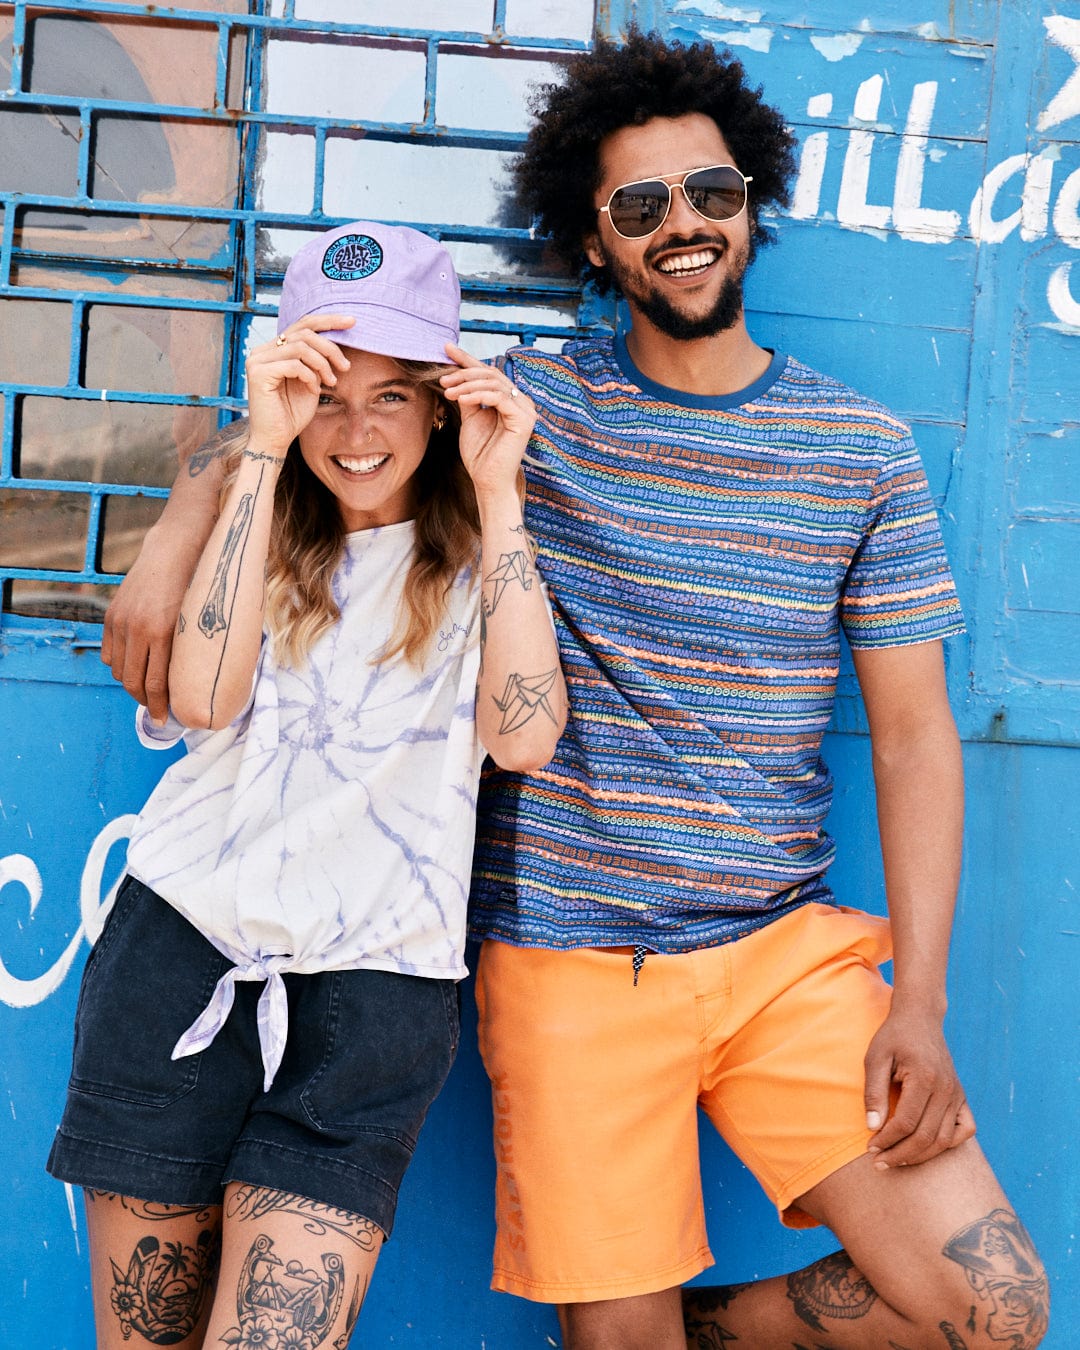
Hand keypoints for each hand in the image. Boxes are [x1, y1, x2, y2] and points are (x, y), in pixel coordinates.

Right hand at [101, 526, 192, 722]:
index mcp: (164, 632)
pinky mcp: (112, 615)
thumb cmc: (197, 588)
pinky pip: (109, 654)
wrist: (173, 552)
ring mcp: (122, 621)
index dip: (161, 706)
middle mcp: (139, 628)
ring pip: (119, 670)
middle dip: (146, 702)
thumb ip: (191, 651)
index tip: (166, 720)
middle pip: (134, 681)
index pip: (156, 683)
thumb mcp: (198, 621)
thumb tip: (196, 685)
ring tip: (147, 690)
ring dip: (132, 685)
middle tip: (157, 711)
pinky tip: (134, 668)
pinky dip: (120, 666)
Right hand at [245, 315, 354, 453]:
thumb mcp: (312, 380)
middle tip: (346, 366)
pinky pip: (294, 364)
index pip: (303, 324)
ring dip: (323, 364)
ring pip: (301, 347)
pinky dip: (310, 376)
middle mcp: (263, 350)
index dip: (328, 320)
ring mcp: (257, 360)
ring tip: (332, 381)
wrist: (276, 440)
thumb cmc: (293, 413)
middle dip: (331, 347)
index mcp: (274, 348)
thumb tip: (337, 339)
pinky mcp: (257, 373)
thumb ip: (318, 360)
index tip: (352, 322)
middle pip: (304, 331)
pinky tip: (314, 390)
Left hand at [439, 343, 535, 501]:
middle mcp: (521, 402)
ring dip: (467, 384)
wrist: (487, 481)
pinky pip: (499, 398)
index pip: (488, 373)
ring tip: (448, 392)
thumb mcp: (470, 417)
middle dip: (464, 373)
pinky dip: (478, 395)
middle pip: (491, 374)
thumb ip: (468, 396)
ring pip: (494, 383)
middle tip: (443, 378)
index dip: (467, 359)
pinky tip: (461, 400)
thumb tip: (456, 373)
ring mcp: (526, 410)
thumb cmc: (480, 454)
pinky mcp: (524, 420)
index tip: (446, 349)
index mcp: (510, 400)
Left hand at [863, 1005, 975, 1168]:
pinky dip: (949, 1144)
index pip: (907, 1123)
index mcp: (924, 1078)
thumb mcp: (875, 1058)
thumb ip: (874, 1092)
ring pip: (944, 1140)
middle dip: (901, 1155)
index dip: (886, 1140)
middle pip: (927, 1137)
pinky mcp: (961, 1096)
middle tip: (879, 1162)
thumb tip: (873, 1127)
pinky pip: (965, 1129)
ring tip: (896, 1159)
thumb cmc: (894, 1037)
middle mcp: (947, 1089)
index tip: (870, 1147)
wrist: (920, 1018)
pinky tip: (927, 1147)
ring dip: (920, 1155)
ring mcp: (957, 1094)